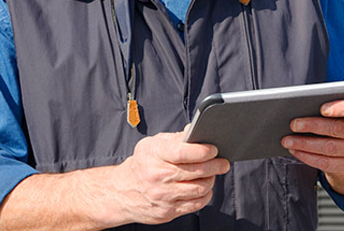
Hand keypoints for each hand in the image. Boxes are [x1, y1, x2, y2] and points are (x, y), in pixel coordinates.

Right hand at [105, 129, 229, 225]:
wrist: (121, 192)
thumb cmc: (142, 164)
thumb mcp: (152, 145)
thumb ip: (176, 138)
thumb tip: (196, 130)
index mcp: (154, 155)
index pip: (183, 152)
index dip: (203, 151)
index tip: (214, 149)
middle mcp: (158, 176)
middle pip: (196, 171)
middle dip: (216, 165)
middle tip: (223, 162)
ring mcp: (163, 196)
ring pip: (200, 188)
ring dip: (211, 180)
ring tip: (212, 174)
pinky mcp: (167, 212)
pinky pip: (196, 204)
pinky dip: (205, 195)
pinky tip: (204, 188)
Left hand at [281, 73, 343, 193]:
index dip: (341, 108)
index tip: (321, 108)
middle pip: (338, 129)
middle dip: (313, 127)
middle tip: (293, 124)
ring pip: (330, 148)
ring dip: (305, 145)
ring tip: (287, 139)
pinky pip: (328, 164)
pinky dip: (309, 158)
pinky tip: (295, 150)